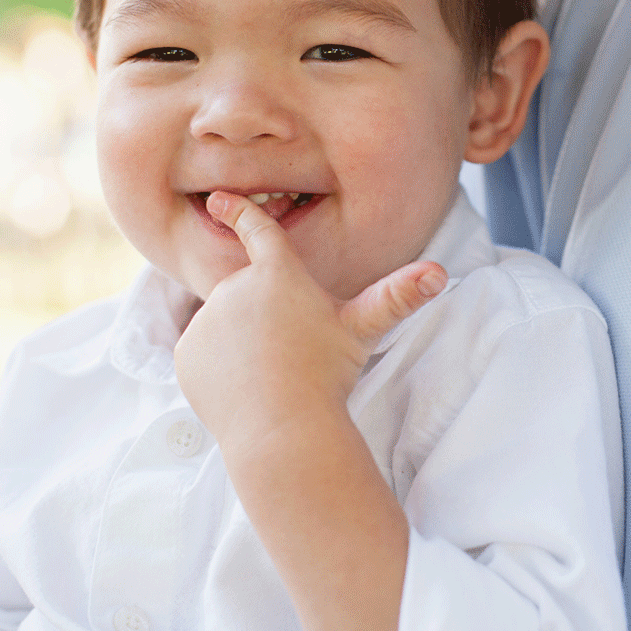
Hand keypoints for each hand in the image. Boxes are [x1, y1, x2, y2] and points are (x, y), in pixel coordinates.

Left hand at [173, 190, 446, 456]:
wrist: (282, 429)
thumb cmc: (328, 374)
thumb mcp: (364, 330)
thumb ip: (400, 295)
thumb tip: (442, 273)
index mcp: (278, 274)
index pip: (258, 231)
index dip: (240, 211)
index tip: (219, 200)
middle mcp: (235, 287)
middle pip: (249, 294)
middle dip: (264, 316)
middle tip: (290, 351)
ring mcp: (207, 319)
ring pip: (226, 325)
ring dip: (243, 341)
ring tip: (270, 372)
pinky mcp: (188, 351)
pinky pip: (204, 352)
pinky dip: (220, 366)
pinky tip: (244, 387)